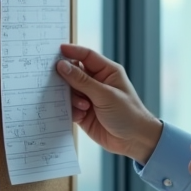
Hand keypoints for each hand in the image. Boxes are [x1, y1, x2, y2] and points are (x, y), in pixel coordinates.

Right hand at [56, 43, 162, 163]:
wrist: (134, 140)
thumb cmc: (128, 113)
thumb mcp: (105, 95)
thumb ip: (82, 81)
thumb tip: (62, 66)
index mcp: (107, 72)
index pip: (86, 56)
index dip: (71, 51)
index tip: (56, 50)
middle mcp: (97, 82)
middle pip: (74, 72)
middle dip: (66, 78)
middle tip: (57, 82)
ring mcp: (89, 97)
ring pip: (69, 90)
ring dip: (72, 98)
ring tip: (83, 106)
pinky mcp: (83, 112)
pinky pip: (69, 107)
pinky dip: (71, 110)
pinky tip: (81, 116)